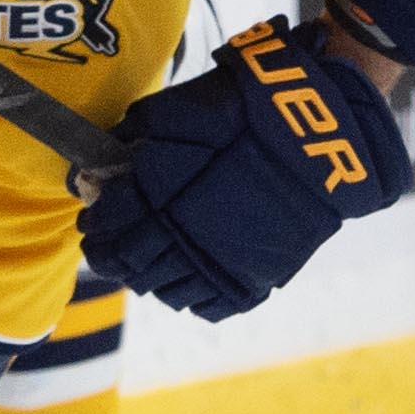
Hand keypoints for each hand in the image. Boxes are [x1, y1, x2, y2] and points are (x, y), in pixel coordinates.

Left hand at [82, 16, 410, 319]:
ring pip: (166, 291)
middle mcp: (186, 238)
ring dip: (146, 280)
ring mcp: (221, 264)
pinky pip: (209, 306)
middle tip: (106, 250)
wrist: (322, 137)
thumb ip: (138, 133)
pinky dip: (189, 299)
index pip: (111, 226)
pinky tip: (184, 281)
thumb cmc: (248, 112)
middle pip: (131, 264)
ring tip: (143, 265)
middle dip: (111, 257)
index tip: (92, 223)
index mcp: (163, 196)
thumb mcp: (183, 107)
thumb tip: (102, 159)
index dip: (96, 227)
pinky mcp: (255, 278)